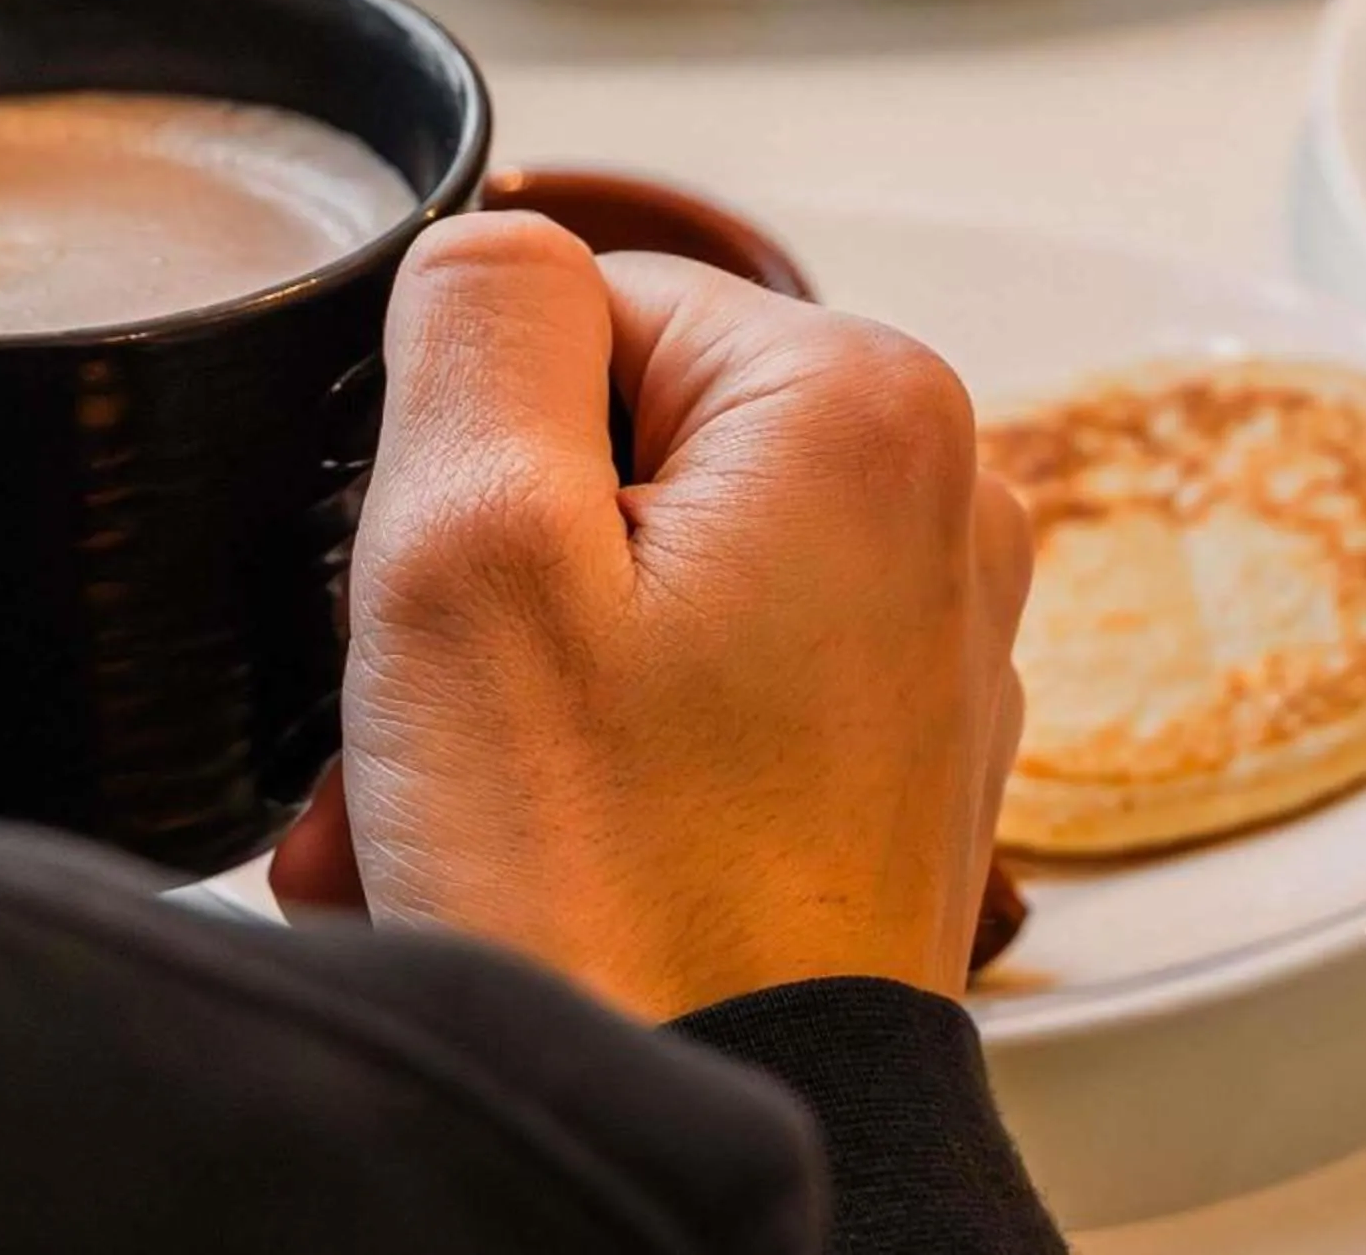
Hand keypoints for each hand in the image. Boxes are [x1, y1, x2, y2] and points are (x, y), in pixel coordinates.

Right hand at [282, 215, 1029, 1021]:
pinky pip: (703, 683)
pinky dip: (598, 751)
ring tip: (451, 820)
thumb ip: (480, 319)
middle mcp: (941, 497)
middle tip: (424, 732)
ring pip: (644, 579)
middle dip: (483, 588)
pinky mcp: (898, 745)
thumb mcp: (472, 545)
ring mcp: (931, 632)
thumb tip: (504, 238)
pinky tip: (534, 854)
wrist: (740, 1128)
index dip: (469, 446)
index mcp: (866, 401)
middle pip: (615, 446)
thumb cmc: (612, 887)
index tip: (452, 593)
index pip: (586, 306)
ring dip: (513, 685)